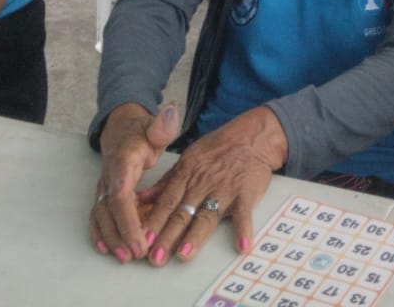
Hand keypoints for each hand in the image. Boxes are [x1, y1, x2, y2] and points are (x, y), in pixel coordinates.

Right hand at [92, 101, 181, 262]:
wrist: (121, 127)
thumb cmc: (142, 131)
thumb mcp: (155, 126)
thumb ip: (162, 125)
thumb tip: (170, 110)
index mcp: (123, 161)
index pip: (121, 194)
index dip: (128, 219)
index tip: (140, 239)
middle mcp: (109, 175)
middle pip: (108, 210)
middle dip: (119, 234)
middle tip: (134, 255)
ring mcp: (103, 185)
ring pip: (101, 215)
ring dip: (110, 237)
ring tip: (123, 257)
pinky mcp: (103, 193)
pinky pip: (97, 214)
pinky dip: (99, 232)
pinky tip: (104, 248)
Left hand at [134, 106, 287, 265]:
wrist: (251, 136)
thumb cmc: (218, 148)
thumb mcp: (189, 158)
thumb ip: (167, 181)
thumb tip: (142, 198)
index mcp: (187, 173)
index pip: (167, 201)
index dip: (154, 221)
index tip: (142, 240)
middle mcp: (203, 183)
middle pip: (183, 213)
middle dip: (168, 236)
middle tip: (156, 257)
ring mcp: (225, 189)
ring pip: (207, 216)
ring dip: (196, 236)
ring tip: (184, 254)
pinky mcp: (245, 193)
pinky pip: (244, 213)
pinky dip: (244, 229)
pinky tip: (241, 246)